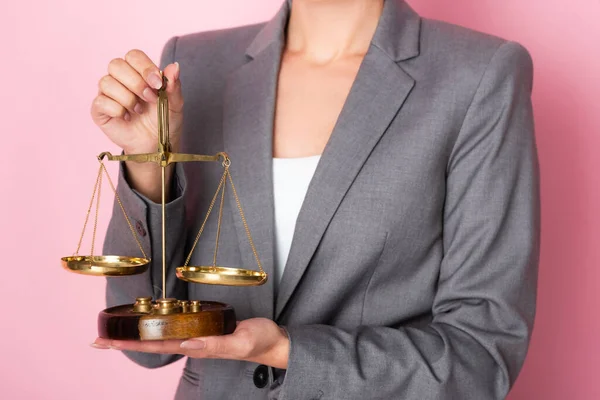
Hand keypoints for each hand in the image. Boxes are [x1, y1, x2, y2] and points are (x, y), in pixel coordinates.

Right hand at [91, 49, 183, 200]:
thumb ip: (173, 85)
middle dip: (136, 82)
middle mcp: (119, 79)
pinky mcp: (99, 110)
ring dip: (127, 98)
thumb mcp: (174, 103)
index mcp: (137, 72)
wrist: (156, 145)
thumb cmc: (163, 120)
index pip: (133, 56)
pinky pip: (100, 102)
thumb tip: (174, 66)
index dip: (144, 67)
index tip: (158, 84)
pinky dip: (117, 110)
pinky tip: (127, 118)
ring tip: (139, 111)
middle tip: (150, 98)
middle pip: (116, 65)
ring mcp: (107, 93)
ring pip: (106, 82)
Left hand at [92, 318, 289, 369]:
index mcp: (197, 347)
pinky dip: (156, 328)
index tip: (105, 343)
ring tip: (115, 333)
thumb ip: (216, 344)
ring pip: (159, 338)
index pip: (156, 347)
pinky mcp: (204, 331)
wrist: (273, 342)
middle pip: (150, 344)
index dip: (129, 344)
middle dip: (123, 342)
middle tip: (97, 340)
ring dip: (136, 336)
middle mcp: (192, 344)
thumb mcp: (242, 341)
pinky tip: (150, 325)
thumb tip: (187, 343)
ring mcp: (197, 339)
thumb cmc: (259, 341)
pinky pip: (174, 330)